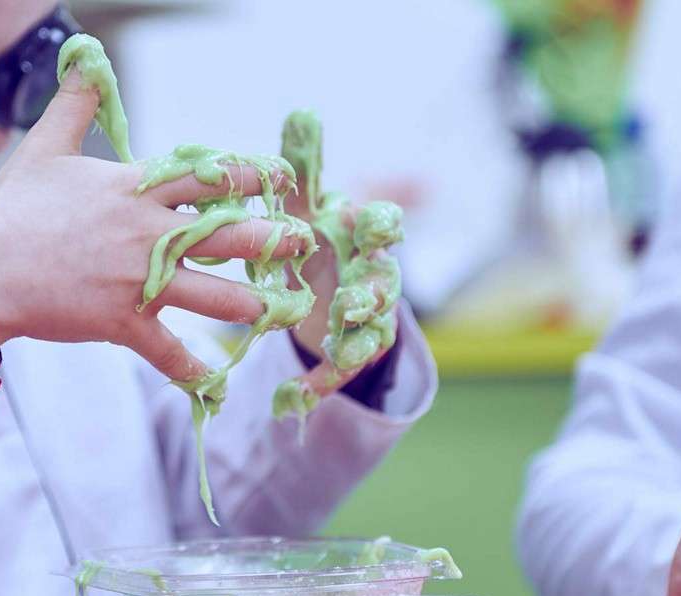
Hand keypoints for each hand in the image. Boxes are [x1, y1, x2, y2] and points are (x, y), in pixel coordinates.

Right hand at [0, 73, 303, 381]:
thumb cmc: (14, 209)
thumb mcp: (45, 146)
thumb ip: (75, 104)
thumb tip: (85, 60)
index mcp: (137, 190)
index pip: (209, 177)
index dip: (251, 175)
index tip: (279, 176)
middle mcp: (148, 234)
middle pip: (227, 234)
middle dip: (272, 239)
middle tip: (301, 241)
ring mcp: (138, 281)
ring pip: (212, 295)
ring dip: (250, 304)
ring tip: (277, 306)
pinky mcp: (122, 321)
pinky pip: (166, 350)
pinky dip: (188, 367)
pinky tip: (211, 377)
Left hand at [283, 176, 397, 395]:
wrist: (322, 283)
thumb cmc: (314, 233)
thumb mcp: (304, 201)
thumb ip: (305, 164)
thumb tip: (302, 113)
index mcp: (362, 234)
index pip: (384, 225)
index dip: (384, 225)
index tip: (378, 224)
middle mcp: (373, 274)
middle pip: (384, 285)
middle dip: (373, 294)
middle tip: (354, 302)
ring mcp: (366, 316)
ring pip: (371, 332)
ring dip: (355, 342)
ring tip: (339, 351)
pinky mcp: (349, 349)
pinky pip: (339, 371)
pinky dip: (321, 384)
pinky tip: (296, 397)